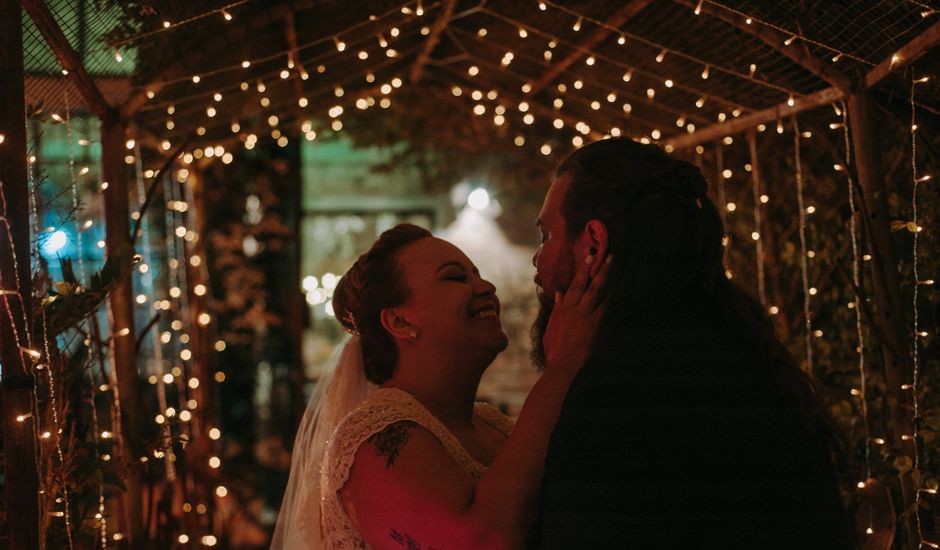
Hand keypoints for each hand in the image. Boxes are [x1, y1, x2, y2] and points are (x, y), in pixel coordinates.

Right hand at [542, 252, 611, 379]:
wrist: (562, 363)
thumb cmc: (553, 345)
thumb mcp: (552, 323)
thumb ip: (558, 307)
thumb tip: (558, 292)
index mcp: (565, 307)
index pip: (576, 284)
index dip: (584, 270)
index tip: (590, 257)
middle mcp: (577, 310)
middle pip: (591, 286)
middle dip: (600, 270)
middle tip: (609, 257)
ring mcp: (587, 319)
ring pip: (600, 296)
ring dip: (607, 281)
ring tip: (613, 269)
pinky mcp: (595, 328)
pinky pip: (605, 310)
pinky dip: (609, 300)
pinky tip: (615, 292)